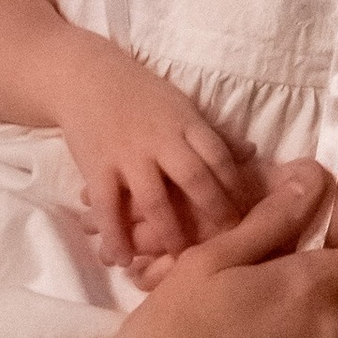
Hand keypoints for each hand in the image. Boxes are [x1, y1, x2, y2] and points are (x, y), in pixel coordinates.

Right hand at [58, 39, 259, 266]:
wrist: (83, 77)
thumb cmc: (140, 95)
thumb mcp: (181, 107)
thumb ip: (212, 134)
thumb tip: (253, 153)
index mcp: (186, 123)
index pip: (220, 157)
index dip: (237, 188)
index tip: (251, 215)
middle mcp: (160, 139)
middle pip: (195, 179)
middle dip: (214, 213)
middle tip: (227, 244)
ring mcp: (127, 155)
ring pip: (154, 200)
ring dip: (169, 233)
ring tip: (181, 260)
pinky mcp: (96, 168)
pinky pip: (108, 208)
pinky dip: (116, 236)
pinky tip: (124, 260)